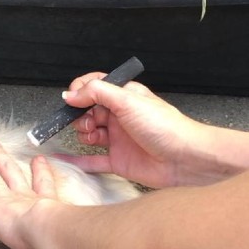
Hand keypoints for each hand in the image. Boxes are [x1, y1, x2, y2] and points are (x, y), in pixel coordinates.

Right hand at [58, 73, 203, 187]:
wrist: (186, 159)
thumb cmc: (166, 127)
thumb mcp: (128, 100)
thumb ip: (97, 93)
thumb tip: (71, 95)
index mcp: (124, 97)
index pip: (94, 88)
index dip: (80, 92)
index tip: (73, 99)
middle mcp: (119, 117)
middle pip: (87, 112)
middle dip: (80, 116)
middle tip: (87, 122)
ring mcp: (117, 139)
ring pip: (88, 135)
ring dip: (82, 135)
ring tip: (91, 137)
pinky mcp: (117, 161)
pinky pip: (91, 161)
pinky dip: (76, 160)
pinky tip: (63, 158)